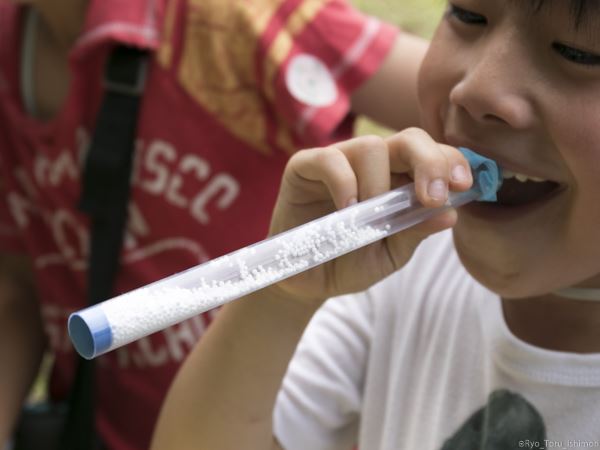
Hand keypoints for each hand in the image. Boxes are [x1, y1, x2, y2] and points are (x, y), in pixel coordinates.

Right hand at [268, 128, 472, 305]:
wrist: (305, 280)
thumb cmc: (349, 262)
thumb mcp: (389, 254)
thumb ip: (414, 232)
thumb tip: (450, 214)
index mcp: (400, 179)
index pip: (433, 155)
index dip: (452, 163)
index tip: (463, 187)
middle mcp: (373, 164)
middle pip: (410, 139)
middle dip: (429, 162)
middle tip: (431, 197)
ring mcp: (339, 161)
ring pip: (371, 146)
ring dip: (379, 184)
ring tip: (370, 218)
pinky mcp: (305, 166)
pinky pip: (329, 159)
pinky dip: (343, 183)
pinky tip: (346, 210)